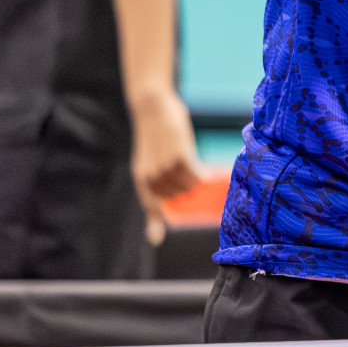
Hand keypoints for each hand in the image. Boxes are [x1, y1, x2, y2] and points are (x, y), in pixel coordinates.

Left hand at [129, 86, 201, 245]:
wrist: (153, 107)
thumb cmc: (156, 132)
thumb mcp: (151, 156)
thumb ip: (160, 176)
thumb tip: (181, 189)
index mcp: (141, 176)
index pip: (150, 204)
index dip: (155, 221)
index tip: (156, 239)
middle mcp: (152, 175)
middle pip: (175, 195)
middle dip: (184, 189)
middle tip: (188, 175)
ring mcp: (166, 166)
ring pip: (187, 186)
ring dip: (193, 182)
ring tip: (193, 168)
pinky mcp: (180, 156)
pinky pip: (195, 176)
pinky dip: (201, 176)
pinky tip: (205, 174)